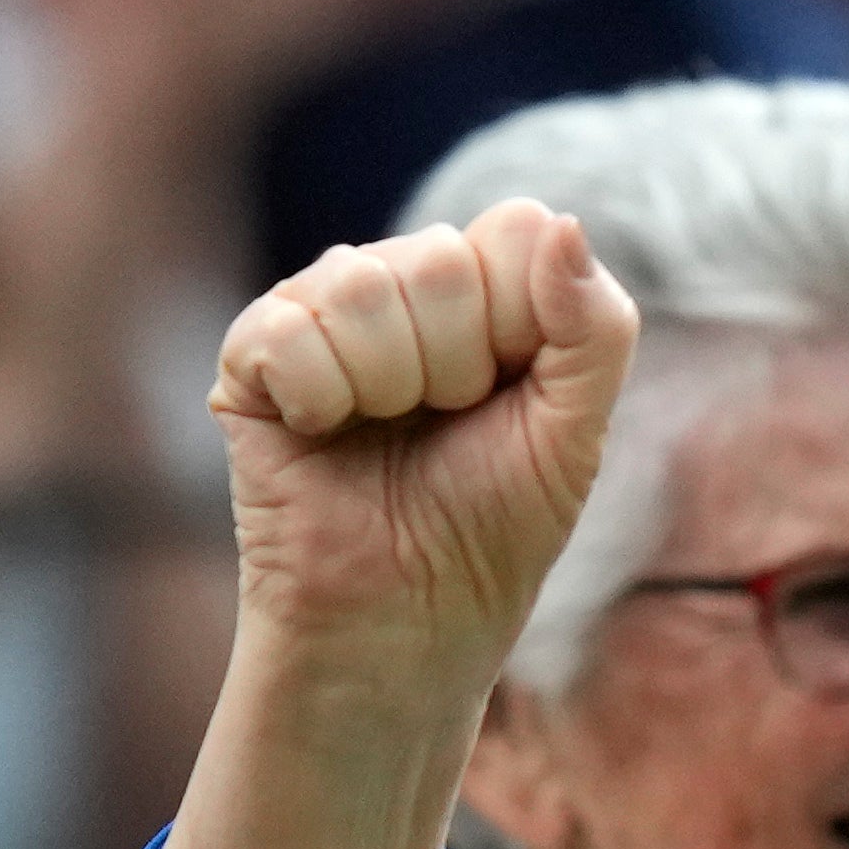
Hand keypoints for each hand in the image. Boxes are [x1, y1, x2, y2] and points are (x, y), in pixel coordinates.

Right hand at [208, 204, 643, 727]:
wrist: (404, 626)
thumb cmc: (491, 534)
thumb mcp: (575, 436)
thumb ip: (596, 329)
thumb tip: (563, 221)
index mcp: (484, 292)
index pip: (514, 229)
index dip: (522, 322)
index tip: (509, 398)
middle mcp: (400, 285)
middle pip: (440, 257)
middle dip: (458, 369)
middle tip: (443, 430)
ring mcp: (321, 312)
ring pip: (360, 284)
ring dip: (390, 387)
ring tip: (384, 439)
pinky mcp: (251, 356)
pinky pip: (286, 329)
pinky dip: (316, 398)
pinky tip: (321, 434)